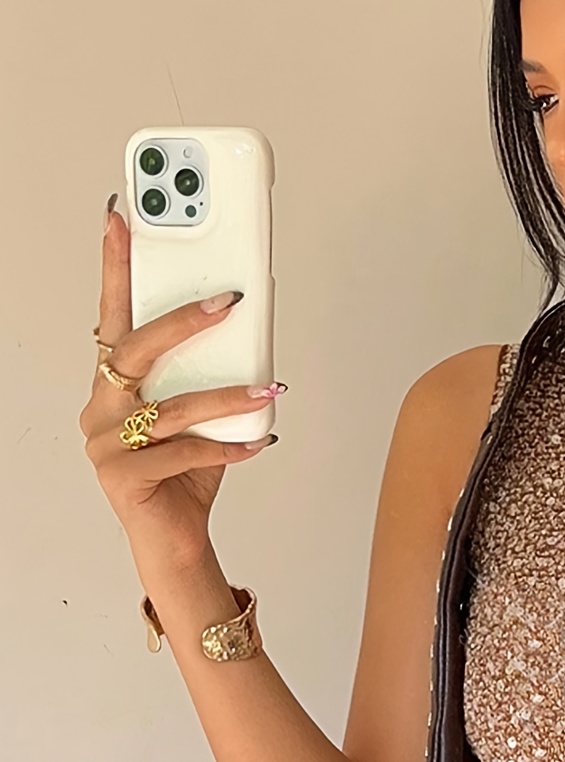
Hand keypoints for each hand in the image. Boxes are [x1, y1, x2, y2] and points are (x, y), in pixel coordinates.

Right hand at [80, 199, 279, 574]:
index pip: (112, 314)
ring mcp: (106, 444)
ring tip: (267, 391)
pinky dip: (226, 447)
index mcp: (113, 384)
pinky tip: (257, 442)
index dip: (115, 266)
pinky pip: (184, 453)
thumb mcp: (202, 416)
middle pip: (134, 349)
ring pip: (169, 407)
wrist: (175, 542)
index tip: (122, 218)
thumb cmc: (185, 475)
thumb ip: (211, 376)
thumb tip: (251, 330)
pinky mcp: (124, 479)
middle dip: (181, 321)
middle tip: (225, 300)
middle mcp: (100, 408)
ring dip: (225, 396)